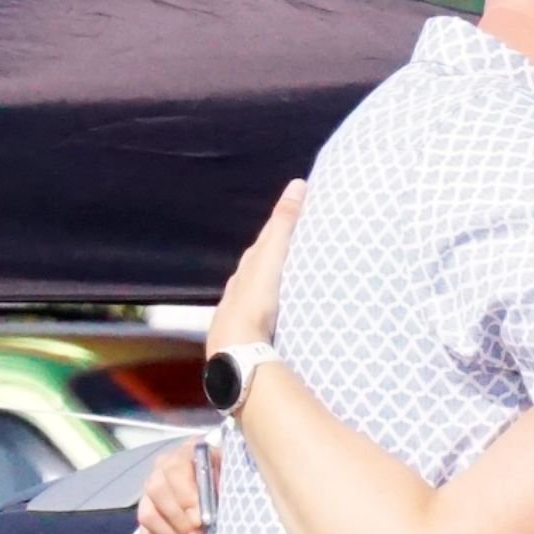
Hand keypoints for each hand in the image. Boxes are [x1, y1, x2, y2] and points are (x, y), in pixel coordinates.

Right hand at [137, 438, 219, 533]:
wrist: (219, 480)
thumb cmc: (227, 475)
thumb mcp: (230, 471)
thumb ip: (223, 483)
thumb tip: (214, 510)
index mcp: (183, 454)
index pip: (175, 472)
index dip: (186, 497)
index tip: (201, 520)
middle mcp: (160, 471)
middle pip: (157, 493)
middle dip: (179, 522)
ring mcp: (149, 494)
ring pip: (147, 516)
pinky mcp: (147, 516)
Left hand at [206, 179, 305, 354]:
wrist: (236, 349)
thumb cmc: (254, 301)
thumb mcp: (271, 258)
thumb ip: (284, 225)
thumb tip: (297, 184)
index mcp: (247, 267)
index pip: (264, 241)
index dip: (279, 226)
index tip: (295, 215)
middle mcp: (238, 286)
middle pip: (257, 265)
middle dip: (272, 254)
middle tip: (292, 245)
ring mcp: (238, 312)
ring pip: (255, 290)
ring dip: (268, 284)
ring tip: (285, 281)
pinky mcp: (243, 335)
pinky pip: (257, 314)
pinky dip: (265, 308)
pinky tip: (273, 315)